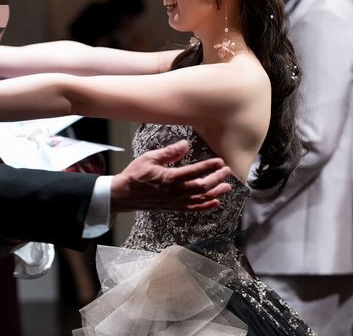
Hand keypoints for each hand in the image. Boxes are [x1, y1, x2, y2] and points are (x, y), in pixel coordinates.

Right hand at [111, 140, 231, 211]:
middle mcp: (176, 192)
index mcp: (171, 178)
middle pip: (202, 186)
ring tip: (227, 187)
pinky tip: (215, 202)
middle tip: (227, 171)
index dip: (209, 166)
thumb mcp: (150, 158)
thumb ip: (169, 152)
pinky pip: (193, 208)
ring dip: (216, 192)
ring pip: (201, 199)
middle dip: (217, 179)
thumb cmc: (136, 174)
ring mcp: (176, 202)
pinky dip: (206, 206)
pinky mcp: (173, 207)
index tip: (220, 161)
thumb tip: (185, 144)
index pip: (195, 171)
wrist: (124, 195)